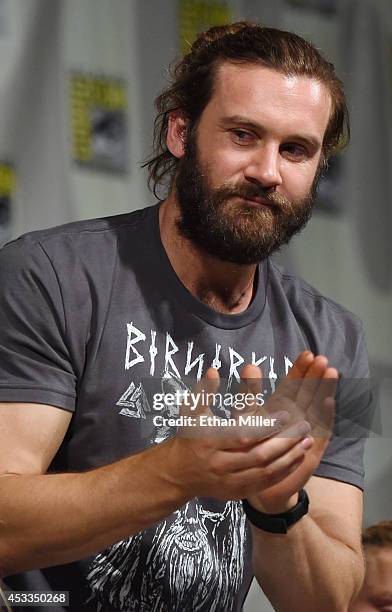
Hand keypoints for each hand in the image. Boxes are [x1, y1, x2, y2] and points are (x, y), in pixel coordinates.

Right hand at [165, 353, 336, 503]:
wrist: (178, 473)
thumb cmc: (189, 436)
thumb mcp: (191, 411)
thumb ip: (204, 391)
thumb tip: (213, 369)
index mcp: (209, 442)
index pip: (243, 435)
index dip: (266, 427)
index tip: (286, 414)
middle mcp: (219, 464)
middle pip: (258, 455)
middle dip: (284, 442)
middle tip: (304, 427)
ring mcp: (229, 482)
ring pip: (265, 472)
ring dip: (289, 457)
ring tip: (307, 442)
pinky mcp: (237, 493)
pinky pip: (264, 484)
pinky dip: (283, 472)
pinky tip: (297, 458)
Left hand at [244, 352, 337, 512]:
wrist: (263, 486)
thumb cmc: (253, 452)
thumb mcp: (247, 422)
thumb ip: (248, 397)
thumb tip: (248, 367)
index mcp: (282, 411)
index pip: (293, 386)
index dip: (300, 370)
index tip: (306, 354)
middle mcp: (297, 419)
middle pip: (307, 393)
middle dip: (314, 375)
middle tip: (320, 358)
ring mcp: (306, 433)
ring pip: (315, 407)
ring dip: (323, 390)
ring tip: (330, 372)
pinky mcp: (311, 449)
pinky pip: (319, 430)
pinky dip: (325, 416)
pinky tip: (329, 402)